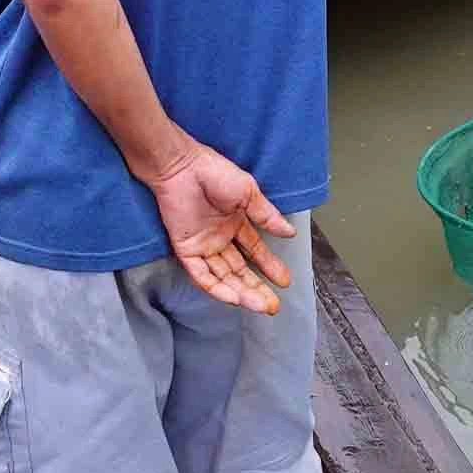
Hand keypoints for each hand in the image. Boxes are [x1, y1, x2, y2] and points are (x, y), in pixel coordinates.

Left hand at [144, 141, 293, 313]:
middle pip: (240, 271)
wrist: (181, 166)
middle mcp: (219, 238)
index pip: (255, 252)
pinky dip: (216, 288)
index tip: (284, 282)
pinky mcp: (186, 249)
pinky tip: (233, 298)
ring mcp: (203, 245)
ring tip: (260, 305)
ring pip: (223, 277)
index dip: (270, 267)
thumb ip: (267, 216)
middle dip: (257, 289)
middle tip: (273, 305)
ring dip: (241, 292)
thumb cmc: (213, 172)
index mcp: (235, 223)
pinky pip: (201, 275)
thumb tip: (290, 232)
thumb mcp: (248, 193)